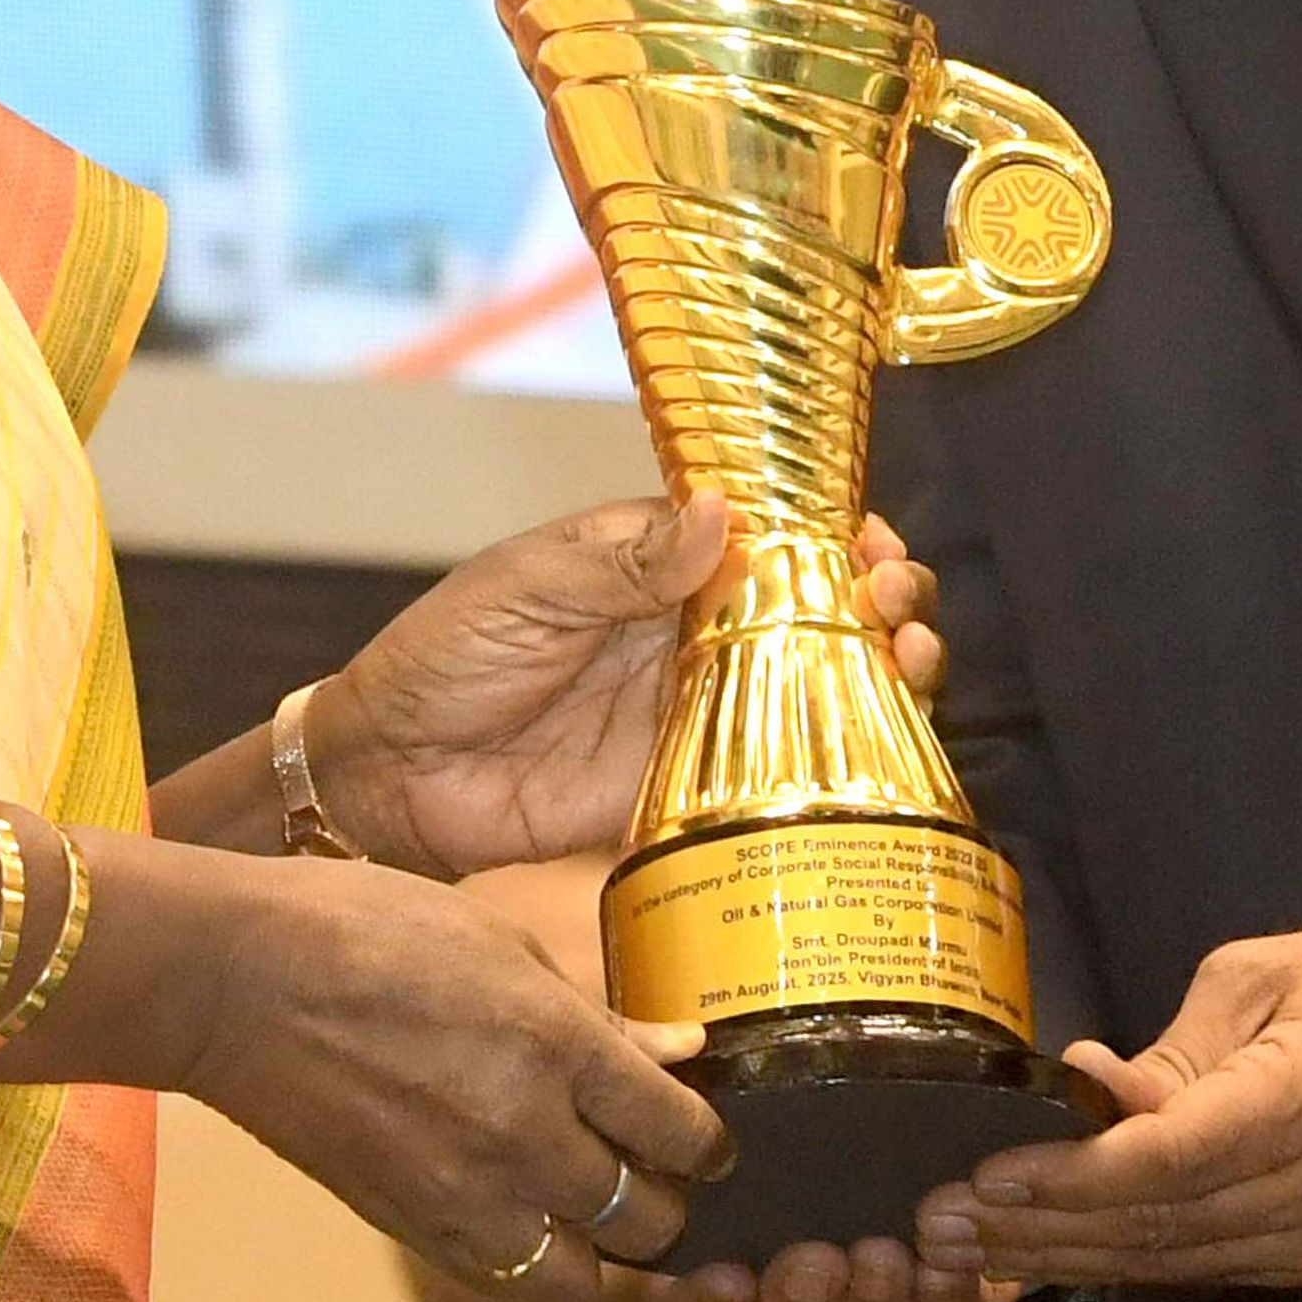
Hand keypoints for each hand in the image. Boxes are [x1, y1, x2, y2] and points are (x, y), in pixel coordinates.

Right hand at [175, 848, 734, 1287]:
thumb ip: (595, 1015)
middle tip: (656, 1170)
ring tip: (595, 1211)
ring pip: (589, 1277)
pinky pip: (510, 1279)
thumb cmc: (362, 929)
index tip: (705, 1134)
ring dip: (605, 1250)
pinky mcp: (415, 1226)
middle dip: (668, 1199)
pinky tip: (527, 1217)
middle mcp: (525, 1134)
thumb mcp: (496, 942)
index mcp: (556, 1044)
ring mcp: (468, 1193)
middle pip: (649, 1217)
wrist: (234, 983)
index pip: (682, 1130)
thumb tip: (679, 1052)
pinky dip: (535, 1264)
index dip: (709, 1140)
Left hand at [307, 496, 942, 878]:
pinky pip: (771, 775)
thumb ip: (626, 563)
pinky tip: (881, 740)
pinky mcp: (686, 787)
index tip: (871, 535)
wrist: (389, 773)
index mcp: (651, 562)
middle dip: (873, 594)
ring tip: (912, 649)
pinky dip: (833, 759)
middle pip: (808, 607)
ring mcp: (694, 711)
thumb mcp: (527, 587)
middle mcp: (688, 632)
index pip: (763, 533)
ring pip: (810, 686)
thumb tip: (723, 514)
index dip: (829, 531)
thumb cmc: (443, 657)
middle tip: (897, 593)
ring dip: (877, 666)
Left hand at [913, 919, 1301, 1293]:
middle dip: (1042, 1229)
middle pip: (1160, 1226)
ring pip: (1176, 1263)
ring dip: (1068, 1258)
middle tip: (944, 1224)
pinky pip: (1208, 1269)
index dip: (1069, 1177)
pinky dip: (1127, 1263)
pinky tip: (1056, 1254)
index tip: (985, 1176)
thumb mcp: (1257, 976)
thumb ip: (1170, 1050)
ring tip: (974, 1248)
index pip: (1169, 1161)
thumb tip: (1084, 1088)